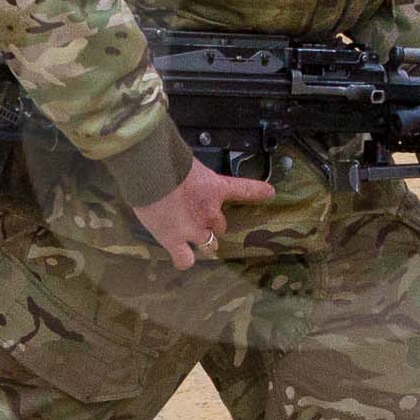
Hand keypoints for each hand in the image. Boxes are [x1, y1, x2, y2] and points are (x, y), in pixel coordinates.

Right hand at [133, 157, 275, 269]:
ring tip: (188, 237)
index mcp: (215, 188)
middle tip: (196, 217)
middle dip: (211, 223)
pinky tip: (181, 257)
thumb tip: (183, 179)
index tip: (269, 193)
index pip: (244, 190)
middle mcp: (210, 212)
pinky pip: (184, 259)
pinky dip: (184, 259)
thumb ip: (192, 176)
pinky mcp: (174, 241)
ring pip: (208, 245)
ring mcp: (194, 230)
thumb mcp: (187, 164)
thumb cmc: (167, 160)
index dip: (257, 192)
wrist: (150, 172)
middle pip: (220, 225)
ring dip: (202, 241)